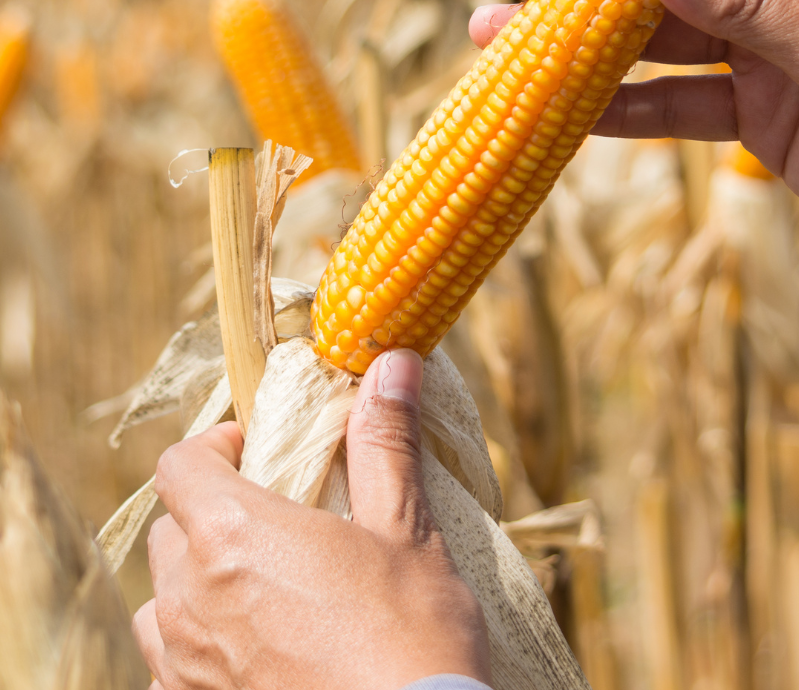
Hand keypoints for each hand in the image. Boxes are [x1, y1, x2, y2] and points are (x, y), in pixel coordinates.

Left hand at [132, 350, 490, 689]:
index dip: (213, 446)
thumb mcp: (404, 527)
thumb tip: (393, 363)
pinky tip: (256, 651)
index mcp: (235, 536)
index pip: (178, 466)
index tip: (257, 449)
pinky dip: (199, 647)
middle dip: (210, 511)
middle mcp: (191, 600)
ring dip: (196, 582)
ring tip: (259, 587)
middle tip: (271, 516)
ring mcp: (184, 667)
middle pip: (169, 531)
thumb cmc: (411, 632)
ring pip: (161, 605)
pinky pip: (170, 669)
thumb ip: (384, 440)